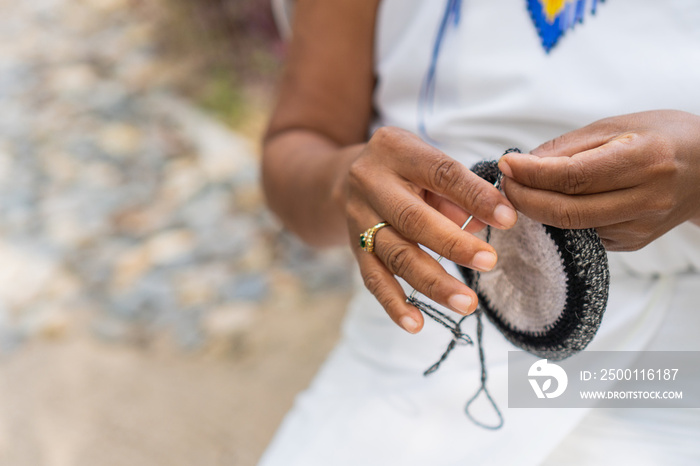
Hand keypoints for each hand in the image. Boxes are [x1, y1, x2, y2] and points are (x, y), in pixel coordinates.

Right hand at [343, 126, 517, 332]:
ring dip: (433, 282)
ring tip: (466, 303)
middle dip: (453, 244)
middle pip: (413, 219)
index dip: (475, 196)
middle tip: (490, 262)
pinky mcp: (353, 248)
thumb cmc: (405, 170)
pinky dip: (394, 304)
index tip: (508, 219)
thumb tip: (487, 224)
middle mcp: (371, 182)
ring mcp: (358, 218)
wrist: (345, 177)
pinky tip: (416, 324)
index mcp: (396, 150)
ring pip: (396, 254)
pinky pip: (373, 279)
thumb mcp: (427, 162)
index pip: (441, 173)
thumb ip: (457, 190)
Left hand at [498, 110, 699, 250]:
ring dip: (538, 211)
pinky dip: (560, 220)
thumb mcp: (617, 126)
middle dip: (526, 199)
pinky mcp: (632, 242)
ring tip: (522, 191)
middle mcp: (646, 199)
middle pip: (567, 211)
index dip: (532, 174)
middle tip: (506, 184)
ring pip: (572, 227)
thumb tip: (523, 164)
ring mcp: (640, 227)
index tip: (507, 165)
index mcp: (644, 160)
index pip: (573, 177)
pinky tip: (552, 203)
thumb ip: (568, 147)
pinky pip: (584, 233)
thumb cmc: (662, 137)